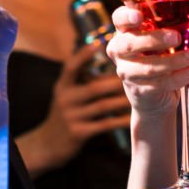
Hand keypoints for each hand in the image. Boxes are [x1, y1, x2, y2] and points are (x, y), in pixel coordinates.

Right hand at [16, 43, 129, 175]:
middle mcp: (65, 99)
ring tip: (139, 96)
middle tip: (136, 77)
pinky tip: (132, 117)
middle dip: (116, 83)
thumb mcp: (68, 92)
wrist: (49, 143)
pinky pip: (105, 125)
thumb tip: (107, 57)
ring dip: (122, 101)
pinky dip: (120, 121)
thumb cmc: (67, 111)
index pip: (70, 67)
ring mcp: (71, 117)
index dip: (83, 56)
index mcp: (62, 86)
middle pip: (94, 87)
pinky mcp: (79, 133)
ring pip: (103, 106)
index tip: (98, 45)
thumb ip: (83, 78)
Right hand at [106, 6, 188, 117]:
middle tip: (177, 37)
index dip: (126, 16)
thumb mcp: (174, 44)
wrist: (154, 96)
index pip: (119, 18)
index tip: (139, 15)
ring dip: (175, 60)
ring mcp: (128, 72)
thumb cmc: (163, 59)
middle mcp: (122, 51)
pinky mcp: (141, 90)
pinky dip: (180, 77)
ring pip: (149, 66)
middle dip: (155, 39)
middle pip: (131, 43)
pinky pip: (160, 83)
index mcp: (127, 31)